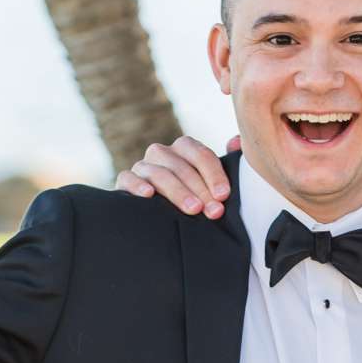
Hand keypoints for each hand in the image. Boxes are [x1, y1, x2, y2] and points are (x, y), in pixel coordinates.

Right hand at [115, 135, 236, 217]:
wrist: (161, 220)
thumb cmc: (193, 198)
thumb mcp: (211, 183)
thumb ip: (226, 163)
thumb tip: (237, 142)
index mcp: (184, 149)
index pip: (200, 154)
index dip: (214, 174)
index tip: (224, 195)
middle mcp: (162, 153)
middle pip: (181, 166)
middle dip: (200, 189)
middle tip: (214, 210)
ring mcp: (142, 166)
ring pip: (158, 173)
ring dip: (177, 191)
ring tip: (193, 209)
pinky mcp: (124, 181)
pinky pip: (127, 178)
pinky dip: (137, 185)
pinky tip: (149, 196)